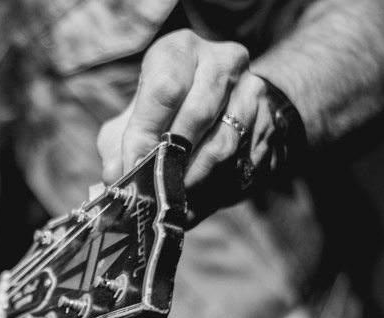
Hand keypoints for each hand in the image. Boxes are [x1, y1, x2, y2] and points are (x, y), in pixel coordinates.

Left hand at [97, 30, 284, 216]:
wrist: (222, 100)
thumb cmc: (165, 111)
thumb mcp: (134, 117)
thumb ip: (118, 145)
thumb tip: (114, 174)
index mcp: (180, 51)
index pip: (164, 91)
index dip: (145, 134)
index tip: (133, 166)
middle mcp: (221, 62)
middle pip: (198, 114)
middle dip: (172, 158)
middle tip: (155, 187)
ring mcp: (251, 89)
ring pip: (224, 142)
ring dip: (196, 178)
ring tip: (175, 198)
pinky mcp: (269, 121)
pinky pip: (245, 161)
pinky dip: (219, 188)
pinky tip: (199, 200)